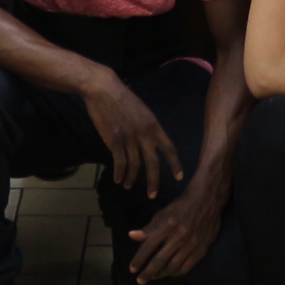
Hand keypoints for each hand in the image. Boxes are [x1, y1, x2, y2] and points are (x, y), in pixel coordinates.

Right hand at [82, 73, 182, 197]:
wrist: (104, 89)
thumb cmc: (122, 99)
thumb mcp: (142, 111)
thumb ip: (146, 128)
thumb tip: (147, 143)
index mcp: (154, 125)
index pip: (169, 148)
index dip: (175, 164)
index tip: (180, 177)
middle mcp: (145, 134)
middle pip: (153, 163)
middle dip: (154, 181)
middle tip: (152, 195)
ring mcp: (130, 138)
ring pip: (135, 166)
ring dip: (131, 179)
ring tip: (127, 186)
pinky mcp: (115, 141)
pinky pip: (120, 163)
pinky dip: (119, 174)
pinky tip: (117, 179)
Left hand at [130, 176, 225, 284]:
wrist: (207, 200)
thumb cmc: (181, 206)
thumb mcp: (163, 213)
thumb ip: (149, 228)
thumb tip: (132, 236)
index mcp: (166, 227)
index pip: (148, 247)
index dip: (139, 260)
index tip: (132, 269)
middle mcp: (178, 238)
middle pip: (159, 261)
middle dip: (148, 273)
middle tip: (140, 281)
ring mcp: (190, 245)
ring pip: (172, 267)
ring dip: (161, 274)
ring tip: (154, 277)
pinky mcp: (201, 249)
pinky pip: (187, 266)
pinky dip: (176, 272)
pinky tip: (170, 273)